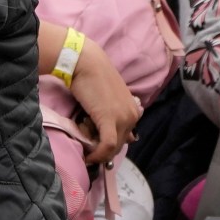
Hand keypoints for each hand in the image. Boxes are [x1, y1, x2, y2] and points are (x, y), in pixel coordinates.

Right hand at [67, 48, 141, 165]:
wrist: (86, 62)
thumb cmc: (92, 76)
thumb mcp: (107, 98)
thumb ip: (112, 113)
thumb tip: (107, 133)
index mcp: (133, 110)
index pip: (125, 137)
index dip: (110, 145)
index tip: (96, 146)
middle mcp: (133, 116)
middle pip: (120, 144)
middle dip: (104, 150)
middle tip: (87, 146)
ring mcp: (123, 118)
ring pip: (114, 147)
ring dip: (99, 152)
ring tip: (85, 148)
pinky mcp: (110, 120)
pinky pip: (107, 145)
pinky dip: (98, 154)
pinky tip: (89, 157)